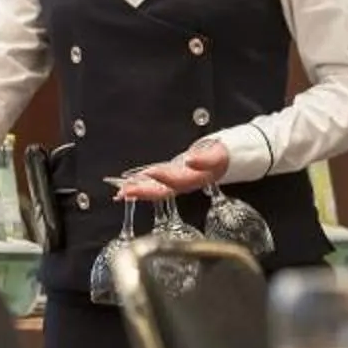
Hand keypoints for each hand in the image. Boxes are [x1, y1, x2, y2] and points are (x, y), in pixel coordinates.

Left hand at [115, 138, 229, 201]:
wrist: (227, 159)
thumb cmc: (222, 156)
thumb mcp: (218, 155)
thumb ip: (205, 159)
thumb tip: (190, 160)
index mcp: (195, 179)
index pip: (176, 180)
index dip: (162, 178)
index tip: (148, 172)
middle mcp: (184, 184)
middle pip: (161, 191)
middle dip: (142, 192)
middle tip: (124, 192)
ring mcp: (176, 182)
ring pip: (155, 190)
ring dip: (138, 191)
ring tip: (120, 193)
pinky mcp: (171, 178)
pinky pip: (153, 185)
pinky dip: (140, 186)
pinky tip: (127, 188)